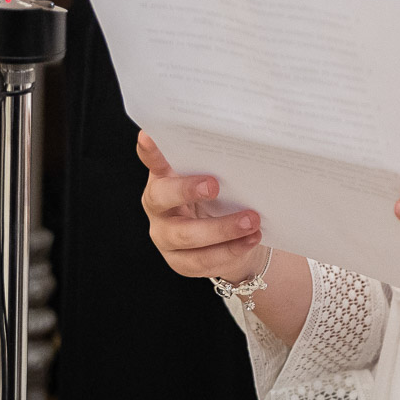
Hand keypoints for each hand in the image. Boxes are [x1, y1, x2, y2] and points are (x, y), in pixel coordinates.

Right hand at [137, 130, 265, 284]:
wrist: (232, 238)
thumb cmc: (222, 199)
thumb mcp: (220, 179)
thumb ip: (218, 166)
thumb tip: (239, 146)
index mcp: (164, 180)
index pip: (154, 163)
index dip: (149, 153)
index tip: (148, 137)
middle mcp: (158, 208)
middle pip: (161, 198)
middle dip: (187, 191)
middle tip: (215, 185)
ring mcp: (166, 238)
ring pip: (186, 235)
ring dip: (221, 228)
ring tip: (251, 221)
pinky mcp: (181, 262)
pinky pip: (202, 260)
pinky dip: (230, 250)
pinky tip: (251, 239)